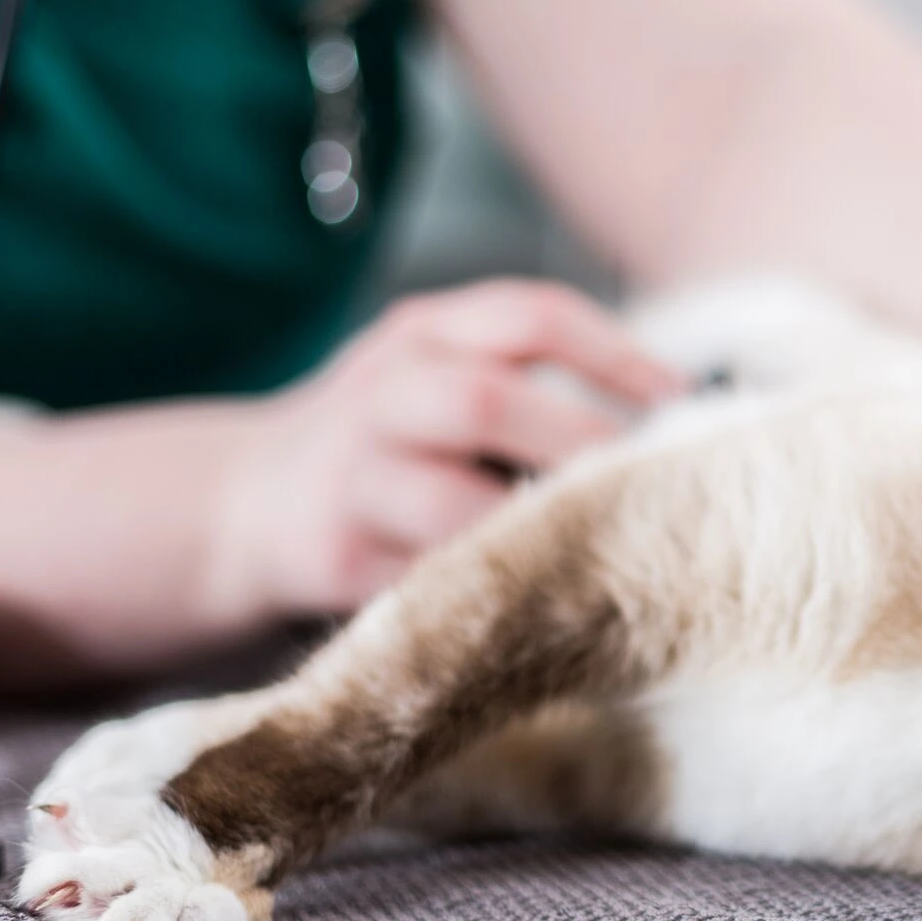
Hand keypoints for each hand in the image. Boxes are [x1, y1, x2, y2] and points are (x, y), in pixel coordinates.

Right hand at [210, 279, 682, 619]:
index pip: (527, 316)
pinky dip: (492, 593)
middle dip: (573, 446)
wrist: (240, 505)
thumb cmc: (391, 441)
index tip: (681, 398)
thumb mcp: (442, 377)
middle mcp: (382, 394)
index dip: (613, 354)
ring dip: (534, 532)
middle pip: (479, 401)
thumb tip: (679, 427)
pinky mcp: (334, 559)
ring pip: (448, 506)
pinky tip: (553, 604)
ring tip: (609, 552)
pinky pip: (426, 582)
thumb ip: (531, 386)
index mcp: (424, 335)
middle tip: (648, 487)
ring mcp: (351, 479)